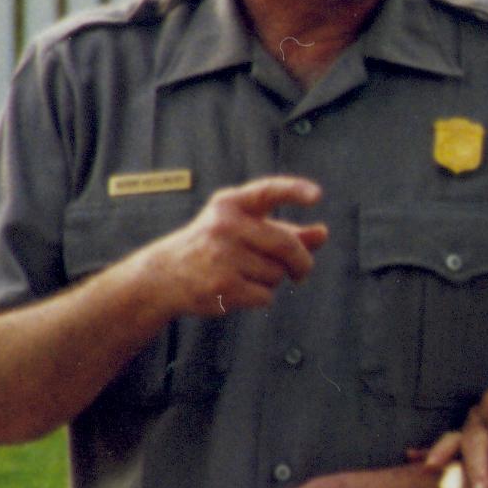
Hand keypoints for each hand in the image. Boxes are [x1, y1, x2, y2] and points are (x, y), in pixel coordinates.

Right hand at [144, 176, 327, 324]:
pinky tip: (238, 290)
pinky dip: (261, 297)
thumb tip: (322, 234)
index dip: (294, 191)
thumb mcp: (243, 230)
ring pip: (277, 273)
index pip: (267, 191)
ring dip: (272, 279)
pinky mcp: (223, 286)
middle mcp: (225, 226)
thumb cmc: (213, 248)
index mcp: (230, 205)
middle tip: (301, 272)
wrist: (164, 277)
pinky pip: (266, 295)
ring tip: (244, 274)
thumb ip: (284, 230)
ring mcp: (222, 257)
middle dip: (302, 262)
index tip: (317, 196)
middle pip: (287, 245)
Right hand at [417, 384, 487, 487]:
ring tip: (435, 474)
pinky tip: (413, 459)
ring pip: (455, 447)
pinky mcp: (465, 446)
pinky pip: (446, 450)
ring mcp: (468, 430)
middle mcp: (478, 415)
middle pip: (474, 443)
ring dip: (448, 464)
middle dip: (478, 469)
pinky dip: (428, 453)